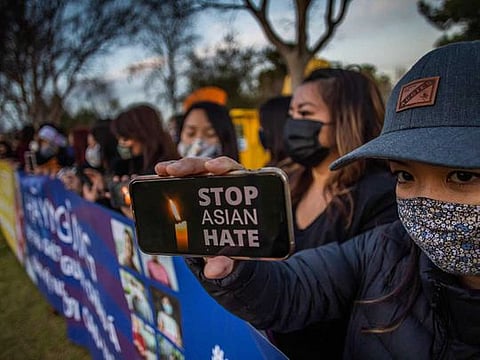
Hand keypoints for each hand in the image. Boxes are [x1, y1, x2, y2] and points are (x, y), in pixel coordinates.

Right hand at [155, 157, 242, 278]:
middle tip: (175, 171)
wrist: (229, 246)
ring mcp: (209, 185)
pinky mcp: (195, 189)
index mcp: (242, 192)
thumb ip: (226, 261)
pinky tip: (157, 177)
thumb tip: (214, 270)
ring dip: (177, 168)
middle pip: (209, 167)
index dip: (224, 166)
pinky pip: (183, 180)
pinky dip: (170, 177)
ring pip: (194, 170)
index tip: (212, 167)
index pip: (235, 172)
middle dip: (192, 165)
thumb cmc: (237, 242)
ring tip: (162, 171)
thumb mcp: (233, 252)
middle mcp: (225, 183)